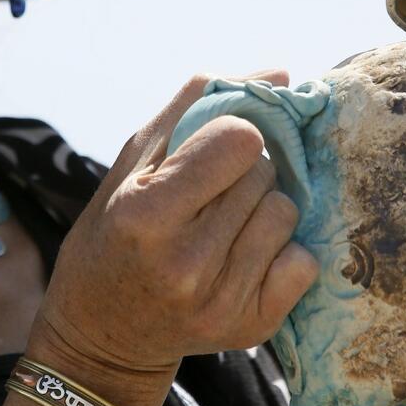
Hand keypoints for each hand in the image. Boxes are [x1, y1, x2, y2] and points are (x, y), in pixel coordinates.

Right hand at [28, 71, 319, 405]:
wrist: (102, 331)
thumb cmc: (116, 229)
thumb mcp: (135, 159)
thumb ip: (199, 105)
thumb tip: (282, 74)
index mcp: (147, 215)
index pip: (240, 141)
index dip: (231, 135)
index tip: (207, 152)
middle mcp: (185, 264)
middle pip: (265, 175)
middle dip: (244, 172)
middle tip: (209, 194)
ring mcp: (220, 302)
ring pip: (287, 213)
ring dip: (264, 208)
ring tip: (224, 225)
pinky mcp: (251, 328)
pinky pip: (304, 261)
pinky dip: (283, 251)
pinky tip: (245, 257)